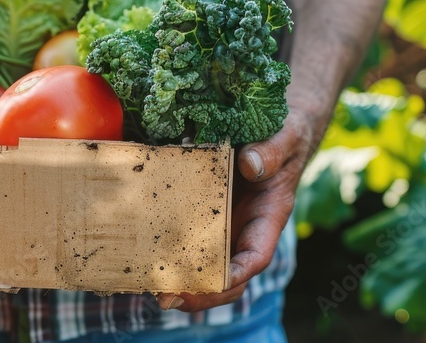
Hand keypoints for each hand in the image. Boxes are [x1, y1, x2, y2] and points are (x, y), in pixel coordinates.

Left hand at [156, 107, 319, 311]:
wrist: (276, 128)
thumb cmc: (285, 136)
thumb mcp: (285, 138)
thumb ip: (272, 152)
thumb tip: (248, 164)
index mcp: (268, 217)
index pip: (255, 257)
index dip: (235, 275)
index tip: (215, 285)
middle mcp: (243, 228)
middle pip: (226, 275)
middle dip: (200, 292)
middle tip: (166, 297)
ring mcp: (220, 223)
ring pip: (202, 263)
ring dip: (178, 279)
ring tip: (148, 285)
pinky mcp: (199, 210)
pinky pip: (184, 235)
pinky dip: (165, 248)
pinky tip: (139, 253)